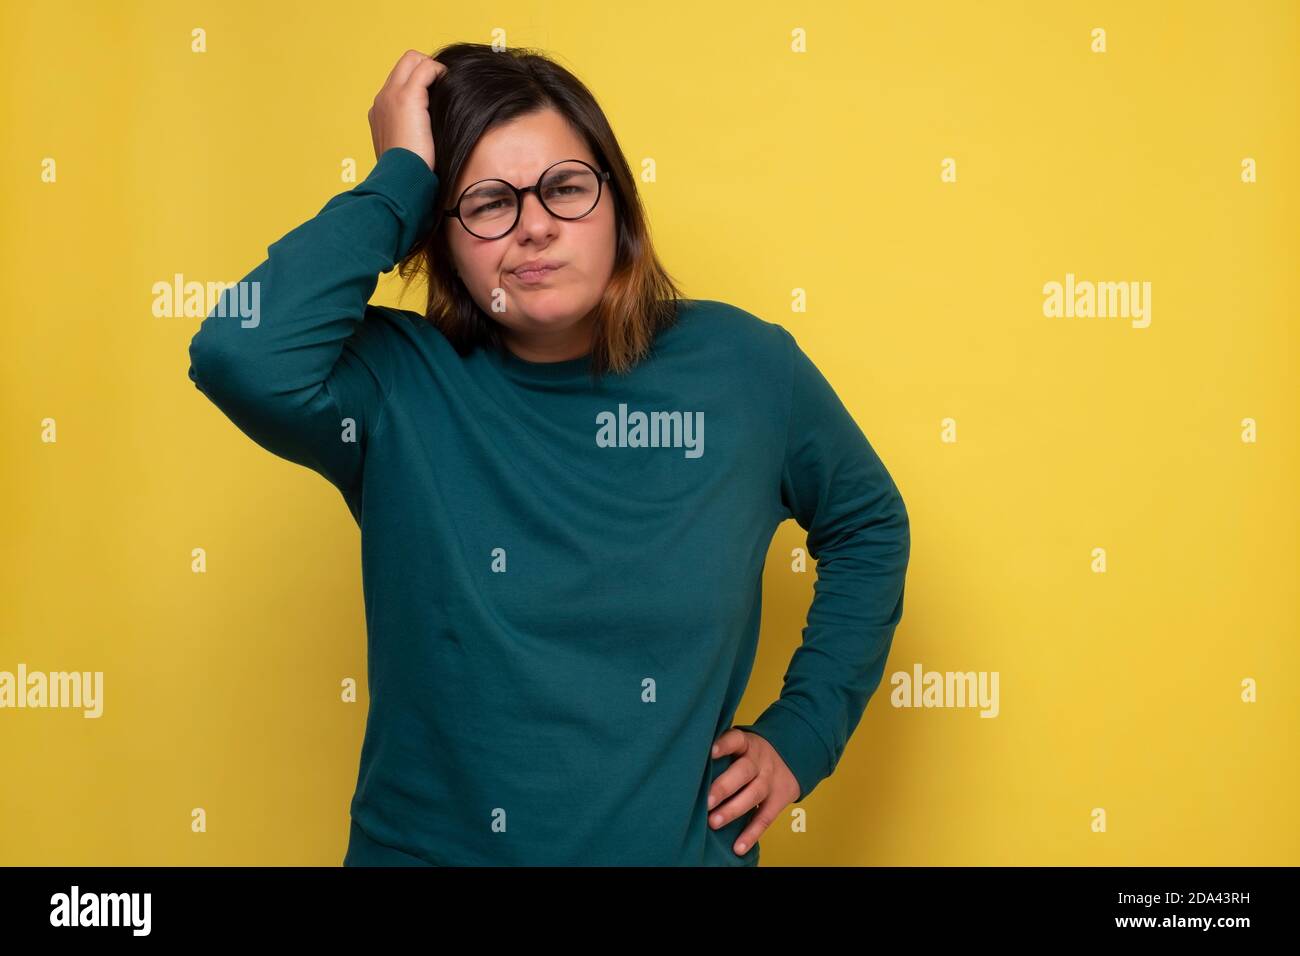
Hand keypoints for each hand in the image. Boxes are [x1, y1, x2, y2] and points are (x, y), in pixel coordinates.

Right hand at [369, 49, 446, 170]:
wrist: (400, 180)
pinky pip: (426, 68)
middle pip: (404, 63)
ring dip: (433, 68)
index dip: (419, 82)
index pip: (398, 81)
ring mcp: (391, 95)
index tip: (437, 95)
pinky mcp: (406, 97)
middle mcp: (381, 99)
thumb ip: (413, 135)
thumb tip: (431, 135)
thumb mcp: (406, 152)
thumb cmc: (408, 173)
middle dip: (426, 68)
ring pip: (413, 59)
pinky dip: (440, 72)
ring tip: (447, 86)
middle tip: (443, 86)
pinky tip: (449, 86)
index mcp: (379, 112)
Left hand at [707, 727, 800, 856]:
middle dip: (724, 787)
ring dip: (733, 810)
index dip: (724, 745)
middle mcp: (759, 761)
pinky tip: (738, 847)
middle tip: (706, 801)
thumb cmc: (750, 753)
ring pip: (753, 795)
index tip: (710, 752)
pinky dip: (751, 834)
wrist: (791, 756)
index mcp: (746, 744)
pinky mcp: (778, 800)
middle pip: (743, 771)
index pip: (736, 740)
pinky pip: (765, 818)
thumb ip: (721, 751)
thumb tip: (686, 767)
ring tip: (713, 822)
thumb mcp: (740, 744)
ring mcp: (769, 781)